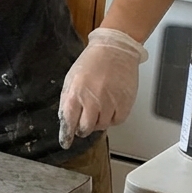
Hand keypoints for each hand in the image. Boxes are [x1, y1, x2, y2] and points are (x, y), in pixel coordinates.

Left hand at [58, 28, 148, 148]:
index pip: (69, 122)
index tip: (66, 143)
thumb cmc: (92, 62)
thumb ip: (68, 101)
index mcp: (75, 94)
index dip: (67, 135)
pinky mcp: (125, 103)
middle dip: (83, 127)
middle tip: (85, 120)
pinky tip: (110, 107)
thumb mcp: (71, 80)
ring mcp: (109, 103)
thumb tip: (66, 120)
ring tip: (100, 106)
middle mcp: (92, 101)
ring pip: (102, 126)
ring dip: (99, 121)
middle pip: (86, 128)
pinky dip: (113, 117)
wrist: (115, 50)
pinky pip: (117, 121)